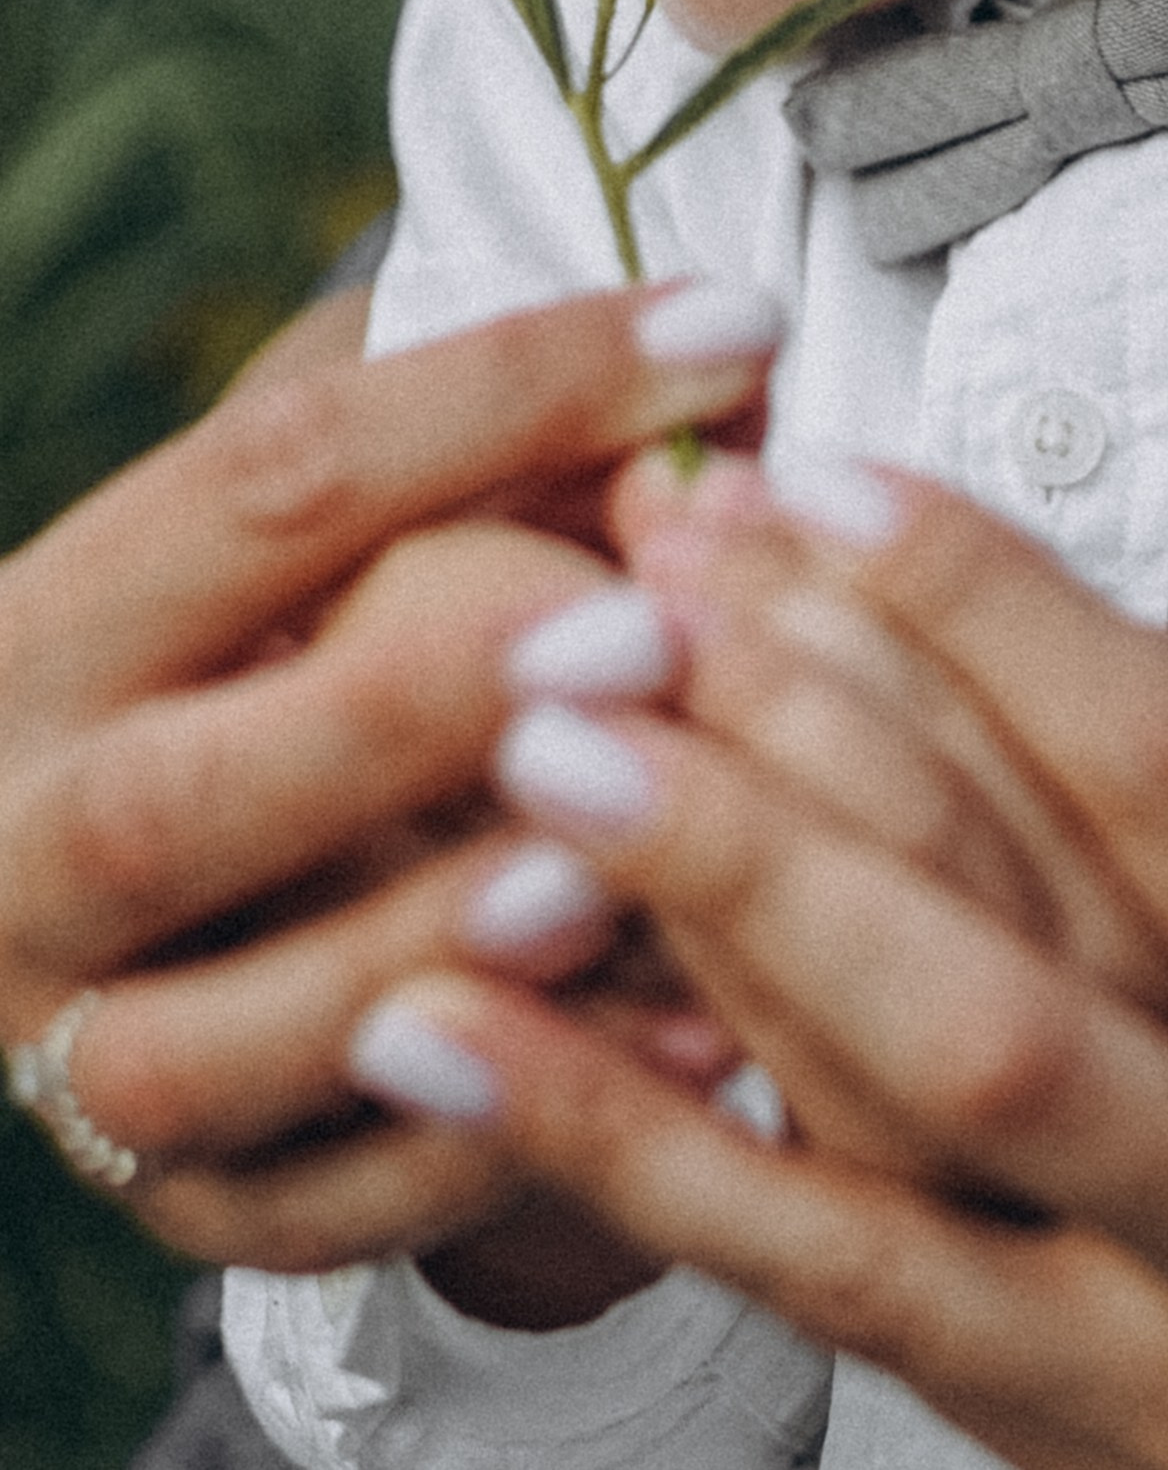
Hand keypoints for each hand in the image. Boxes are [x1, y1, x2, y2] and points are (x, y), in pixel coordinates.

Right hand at [0, 280, 763, 1271]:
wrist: (95, 881)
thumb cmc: (283, 636)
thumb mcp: (348, 520)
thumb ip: (520, 459)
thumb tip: (733, 393)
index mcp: (58, 626)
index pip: (276, 478)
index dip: (511, 390)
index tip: (733, 324)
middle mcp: (20, 846)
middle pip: (180, 793)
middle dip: (409, 714)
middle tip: (639, 632)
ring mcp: (76, 1048)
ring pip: (217, 1043)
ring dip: (435, 951)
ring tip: (626, 870)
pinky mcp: (182, 1205)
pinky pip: (327, 1206)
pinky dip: (504, 1134)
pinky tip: (693, 1046)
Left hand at [351, 470, 1167, 1469]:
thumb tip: (969, 605)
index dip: (989, 613)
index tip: (822, 478)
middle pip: (1007, 986)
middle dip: (782, 789)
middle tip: (611, 616)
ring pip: (897, 1148)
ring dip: (688, 945)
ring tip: (526, 774)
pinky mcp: (1095, 1469)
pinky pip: (836, 1301)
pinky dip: (643, 1161)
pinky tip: (479, 1041)